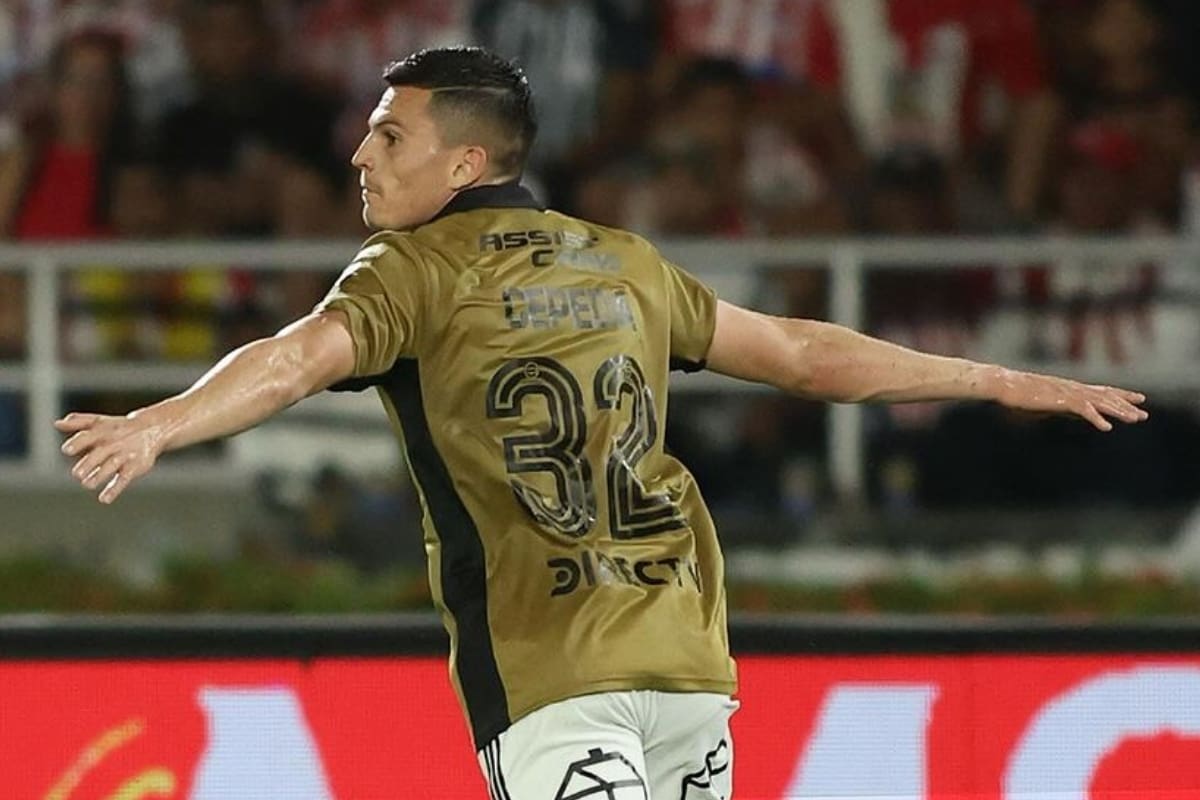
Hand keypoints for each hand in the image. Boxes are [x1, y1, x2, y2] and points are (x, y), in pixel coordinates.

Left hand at [55, 412, 166, 503]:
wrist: (151, 428)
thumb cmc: (118, 427)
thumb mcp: (99, 421)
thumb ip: (78, 422)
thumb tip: (57, 424)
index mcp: (103, 431)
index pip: (89, 436)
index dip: (78, 443)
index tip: (67, 450)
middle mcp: (113, 442)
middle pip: (100, 453)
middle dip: (89, 463)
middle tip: (77, 474)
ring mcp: (124, 454)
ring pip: (111, 465)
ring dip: (100, 475)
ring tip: (87, 485)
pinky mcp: (134, 466)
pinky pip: (124, 478)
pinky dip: (115, 489)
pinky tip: (104, 499)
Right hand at [992, 368, 1148, 431]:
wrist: (1005, 385)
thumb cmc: (1020, 395)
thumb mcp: (1048, 403)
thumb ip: (1066, 408)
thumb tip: (1079, 414)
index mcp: (1071, 388)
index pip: (1102, 391)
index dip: (1121, 395)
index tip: (1137, 399)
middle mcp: (1074, 388)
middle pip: (1106, 396)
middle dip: (1126, 405)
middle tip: (1143, 414)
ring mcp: (1068, 393)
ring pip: (1100, 402)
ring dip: (1118, 411)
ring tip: (1135, 419)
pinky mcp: (1060, 400)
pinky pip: (1083, 410)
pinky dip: (1096, 418)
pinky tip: (1106, 428)